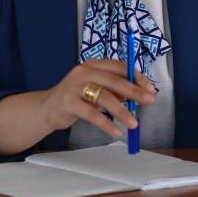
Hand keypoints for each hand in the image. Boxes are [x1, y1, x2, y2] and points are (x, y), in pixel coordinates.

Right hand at [39, 59, 156, 138]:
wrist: (47, 108)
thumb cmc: (76, 98)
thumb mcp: (96, 89)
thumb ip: (114, 90)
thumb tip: (139, 94)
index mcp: (93, 65)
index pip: (119, 67)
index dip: (136, 77)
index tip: (150, 89)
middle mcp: (84, 71)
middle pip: (114, 80)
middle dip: (134, 91)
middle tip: (149, 100)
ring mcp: (74, 86)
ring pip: (104, 97)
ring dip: (122, 111)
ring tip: (134, 123)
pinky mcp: (68, 102)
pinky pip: (91, 114)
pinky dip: (106, 124)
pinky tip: (116, 131)